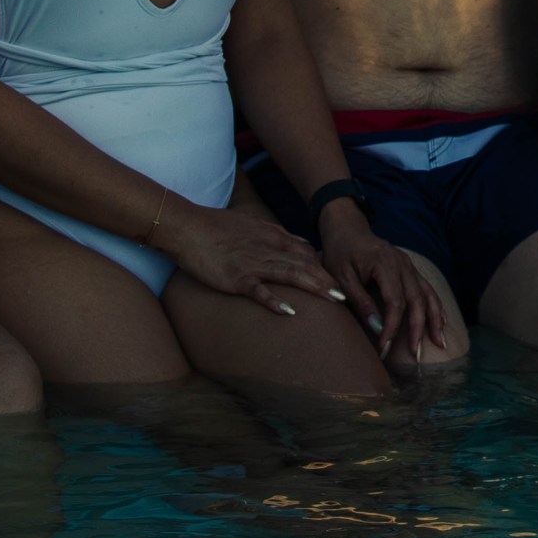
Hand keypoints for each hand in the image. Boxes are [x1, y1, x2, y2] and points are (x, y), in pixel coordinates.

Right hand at [154, 198, 345, 317]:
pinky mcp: (235, 278)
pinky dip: (274, 301)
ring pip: (290, 275)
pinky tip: (290, 312)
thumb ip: (279, 236)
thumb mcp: (253, 225)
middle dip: (328, 281)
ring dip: (314, 288)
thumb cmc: (216, 226)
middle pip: (304, 266)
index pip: (306, 254)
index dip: (324, 269)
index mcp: (272, 237)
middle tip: (349, 297)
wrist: (187, 227)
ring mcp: (252, 264)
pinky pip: (258, 291)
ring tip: (334, 301)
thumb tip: (303, 245)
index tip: (342, 283)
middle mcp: (267, 250)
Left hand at [316, 201, 453, 362]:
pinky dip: (435, 307)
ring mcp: (410, 265)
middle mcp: (403, 264)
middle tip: (415, 353)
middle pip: (417, 300)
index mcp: (385, 264)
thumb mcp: (342, 277)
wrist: (347, 229)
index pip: (395, 302)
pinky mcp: (411, 269)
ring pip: (428, 294)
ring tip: (440, 342)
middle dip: (417, 328)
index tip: (385, 345)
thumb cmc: (340, 253)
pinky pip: (428, 289)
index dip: (392, 326)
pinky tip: (440, 324)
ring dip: (435, 319)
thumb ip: (360, 301)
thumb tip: (377, 327)